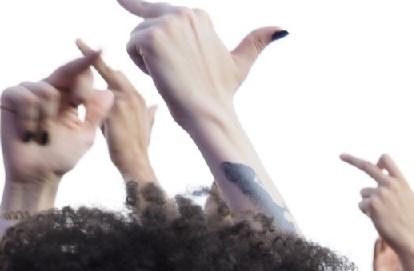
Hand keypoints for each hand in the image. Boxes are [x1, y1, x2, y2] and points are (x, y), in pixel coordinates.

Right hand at [0, 50, 114, 189]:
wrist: (37, 174)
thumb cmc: (60, 157)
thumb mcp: (85, 135)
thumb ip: (95, 114)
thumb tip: (108, 91)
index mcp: (68, 97)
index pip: (80, 75)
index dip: (88, 62)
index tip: (101, 50)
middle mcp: (48, 89)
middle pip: (64, 73)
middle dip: (73, 92)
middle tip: (75, 109)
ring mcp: (27, 90)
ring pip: (46, 90)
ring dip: (47, 119)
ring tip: (41, 134)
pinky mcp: (9, 96)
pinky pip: (26, 98)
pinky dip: (30, 119)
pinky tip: (27, 132)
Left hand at [77, 39, 157, 185]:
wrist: (137, 165)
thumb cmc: (139, 152)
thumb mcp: (147, 129)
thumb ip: (149, 116)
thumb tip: (155, 107)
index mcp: (139, 98)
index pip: (119, 76)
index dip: (106, 66)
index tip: (94, 54)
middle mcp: (133, 94)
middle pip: (110, 70)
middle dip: (93, 58)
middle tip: (77, 39)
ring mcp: (123, 98)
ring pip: (98, 79)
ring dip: (83, 77)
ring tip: (69, 62)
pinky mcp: (112, 106)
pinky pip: (91, 92)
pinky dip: (79, 90)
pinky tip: (65, 84)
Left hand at [116, 0, 283, 131]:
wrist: (209, 114)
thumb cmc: (221, 93)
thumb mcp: (240, 63)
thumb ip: (256, 41)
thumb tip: (282, 29)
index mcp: (198, 14)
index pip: (162, 18)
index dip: (165, 43)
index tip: (170, 51)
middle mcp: (183, 13)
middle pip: (148, 25)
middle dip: (155, 51)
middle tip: (176, 73)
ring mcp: (166, 24)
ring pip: (137, 36)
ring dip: (147, 59)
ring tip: (172, 76)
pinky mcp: (150, 38)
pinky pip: (130, 46)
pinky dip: (140, 65)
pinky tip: (160, 76)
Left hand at [342, 155, 413, 254]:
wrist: (409, 240)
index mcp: (400, 181)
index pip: (386, 159)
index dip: (376, 159)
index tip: (371, 158)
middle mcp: (390, 184)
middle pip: (367, 166)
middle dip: (352, 159)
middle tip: (341, 155)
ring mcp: (380, 193)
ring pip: (363, 193)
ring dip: (368, 203)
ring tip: (382, 215)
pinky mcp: (372, 204)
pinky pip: (361, 205)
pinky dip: (366, 213)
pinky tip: (377, 220)